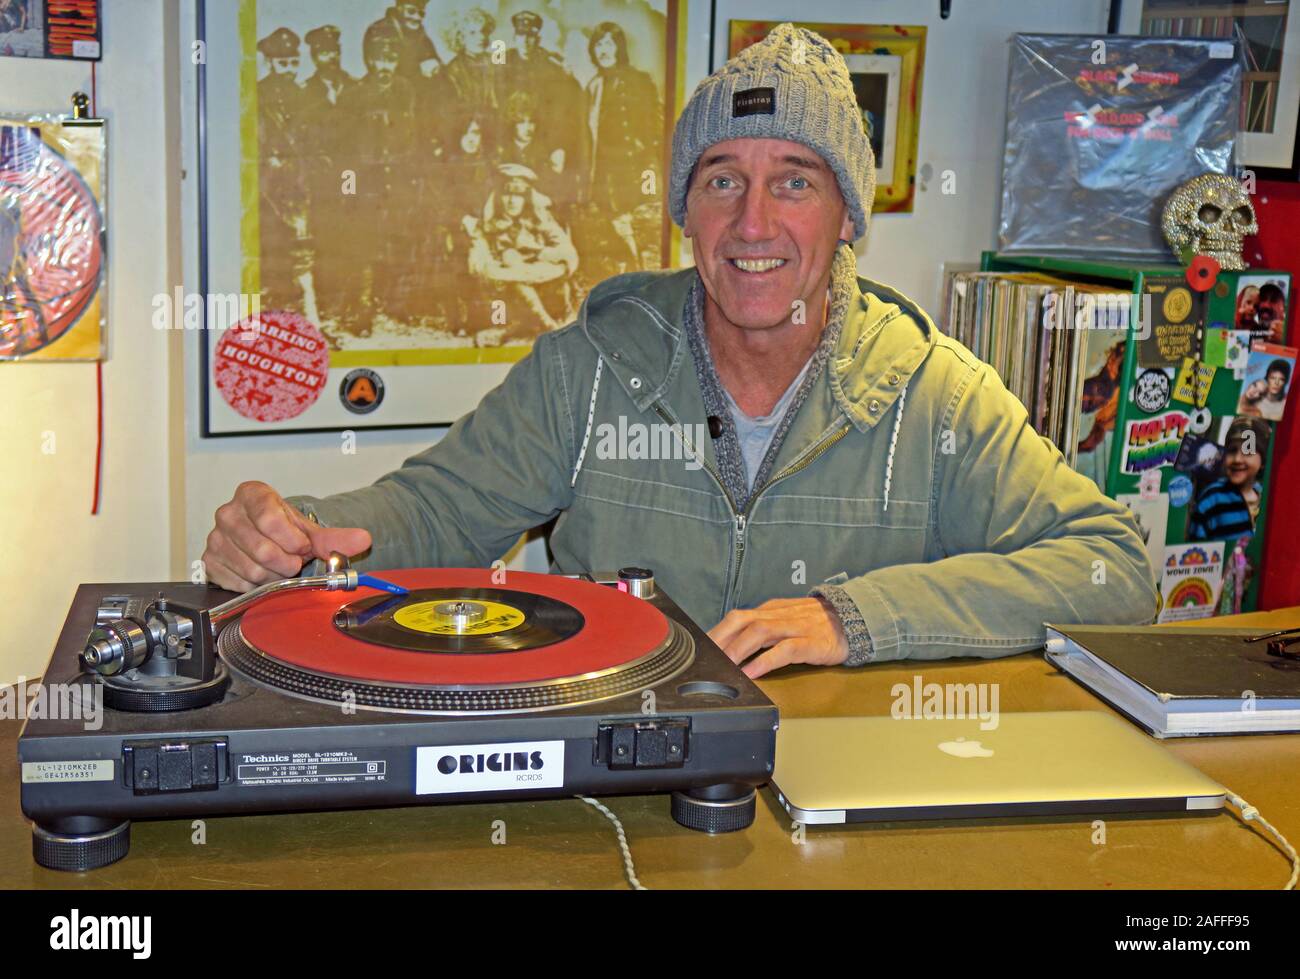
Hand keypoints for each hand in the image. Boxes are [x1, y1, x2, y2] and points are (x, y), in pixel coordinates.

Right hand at [201, 481, 371, 592]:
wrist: (264, 539)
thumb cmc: (283, 530)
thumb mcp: (309, 530)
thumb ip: (335, 537)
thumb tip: (363, 540)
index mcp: (251, 494)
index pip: (270, 520)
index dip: (294, 541)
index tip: (303, 547)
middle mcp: (227, 513)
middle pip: (262, 550)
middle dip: (287, 562)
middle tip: (293, 561)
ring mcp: (215, 538)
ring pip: (252, 570)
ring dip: (273, 575)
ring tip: (278, 565)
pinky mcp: (209, 562)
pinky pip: (239, 584)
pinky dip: (257, 585)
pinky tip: (262, 573)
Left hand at [708, 597, 848, 679]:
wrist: (853, 620)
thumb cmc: (816, 624)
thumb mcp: (785, 620)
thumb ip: (763, 629)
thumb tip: (735, 644)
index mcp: (770, 610)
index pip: (737, 617)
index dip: (717, 632)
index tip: (701, 648)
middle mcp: (779, 615)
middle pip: (742, 620)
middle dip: (722, 639)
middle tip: (707, 659)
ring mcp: (795, 627)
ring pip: (759, 632)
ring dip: (738, 650)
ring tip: (725, 667)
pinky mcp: (810, 642)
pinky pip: (783, 650)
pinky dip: (765, 661)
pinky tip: (752, 672)